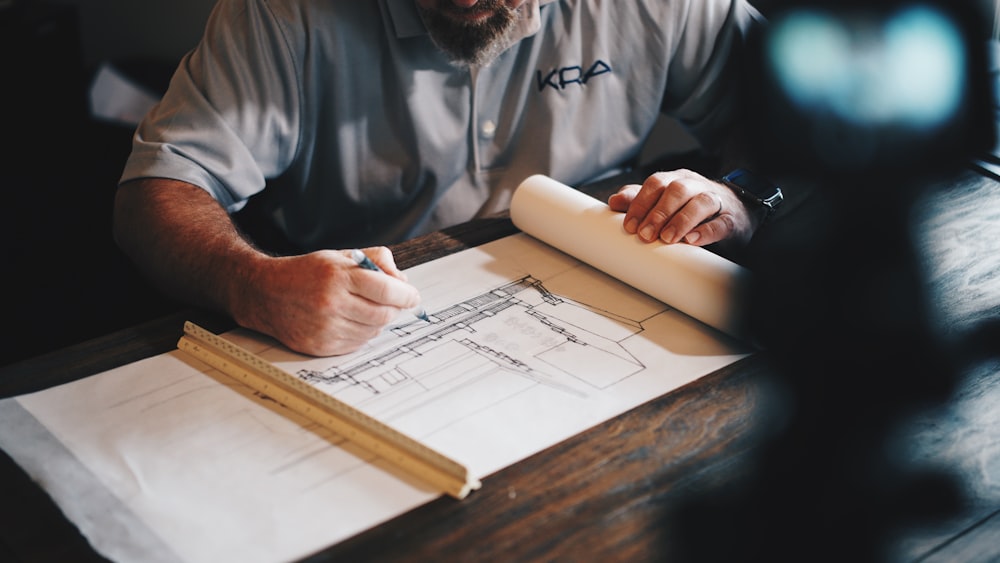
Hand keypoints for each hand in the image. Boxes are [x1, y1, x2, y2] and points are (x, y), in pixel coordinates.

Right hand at [233, 247, 421, 356]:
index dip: (407, 295)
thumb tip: (403, 281)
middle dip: (394, 308)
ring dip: (377, 321)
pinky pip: (357, 344)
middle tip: (392, 302)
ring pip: (373, 331)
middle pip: (384, 314)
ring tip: (364, 308)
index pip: (387, 290)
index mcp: (338, 276)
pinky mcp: (321, 346)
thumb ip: (376, 260)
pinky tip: (351, 321)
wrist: (266, 294)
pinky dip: (362, 333)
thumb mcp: (340, 256)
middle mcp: (332, 303)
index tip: (413, 296)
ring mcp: (326, 328)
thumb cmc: (307, 273)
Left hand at [608, 168, 755, 246]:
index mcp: (676, 179)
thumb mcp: (664, 201)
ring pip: (700, 202)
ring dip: (680, 220)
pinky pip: (720, 222)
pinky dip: (706, 231)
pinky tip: (692, 240)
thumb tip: (613, 201)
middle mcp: (695, 185)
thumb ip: (639, 200)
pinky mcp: (730, 219)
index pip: (656, 183)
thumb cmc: (690, 206)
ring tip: (667, 238)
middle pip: (676, 190)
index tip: (629, 226)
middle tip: (645, 235)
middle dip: (658, 213)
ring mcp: (715, 200)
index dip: (640, 203)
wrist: (734, 211)